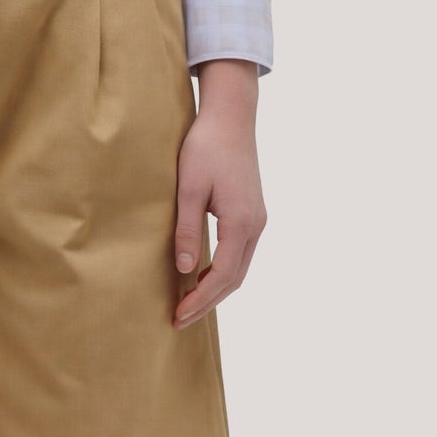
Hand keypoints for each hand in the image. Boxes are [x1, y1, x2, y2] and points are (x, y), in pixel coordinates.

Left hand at [173, 58, 266, 326]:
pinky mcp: (253, 213)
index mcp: (242, 222)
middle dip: (208, 302)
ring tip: (189, 304)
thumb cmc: (205, 146)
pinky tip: (203, 276)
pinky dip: (223, 272)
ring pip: (240, 268)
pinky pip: (240, 254)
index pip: (222, 275)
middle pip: (235, 278)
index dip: (201, 299)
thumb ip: (188, 230)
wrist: (231, 116)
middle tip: (180, 319)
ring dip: (216, 289)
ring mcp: (258, 220)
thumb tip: (186, 270)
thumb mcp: (189, 188)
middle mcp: (256, 226)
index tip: (178, 315)